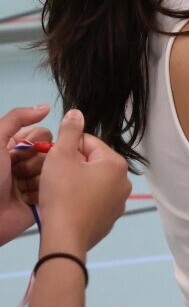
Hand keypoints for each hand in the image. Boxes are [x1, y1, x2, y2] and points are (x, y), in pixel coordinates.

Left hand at [1, 103, 50, 244]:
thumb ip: (16, 119)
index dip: (37, 142)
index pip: (43, 135)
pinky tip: (27, 199)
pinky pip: (55, 190)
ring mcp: (33, 182)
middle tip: (17, 173)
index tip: (20, 152)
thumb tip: (45, 107)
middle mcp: (25, 163)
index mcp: (13, 148)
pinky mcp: (40, 200)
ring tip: (19, 189)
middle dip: (37, 162)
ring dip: (37, 179)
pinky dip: (41, 194)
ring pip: (56, 171)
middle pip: (53, 151)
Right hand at [36, 110, 130, 254]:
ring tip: (60, 191)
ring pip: (95, 183)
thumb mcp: (61, 157)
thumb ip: (70, 132)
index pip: (90, 144)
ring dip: (79, 182)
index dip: (69, 147)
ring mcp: (120, 202)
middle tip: (55, 175)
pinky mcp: (110, 219)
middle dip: (75, 165)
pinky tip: (68, 205)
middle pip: (94, 163)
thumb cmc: (62, 195)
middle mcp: (125, 182)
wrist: (65, 237)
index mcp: (116, 164)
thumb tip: (77, 113)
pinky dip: (82, 200)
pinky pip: (95, 201)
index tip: (55, 157)